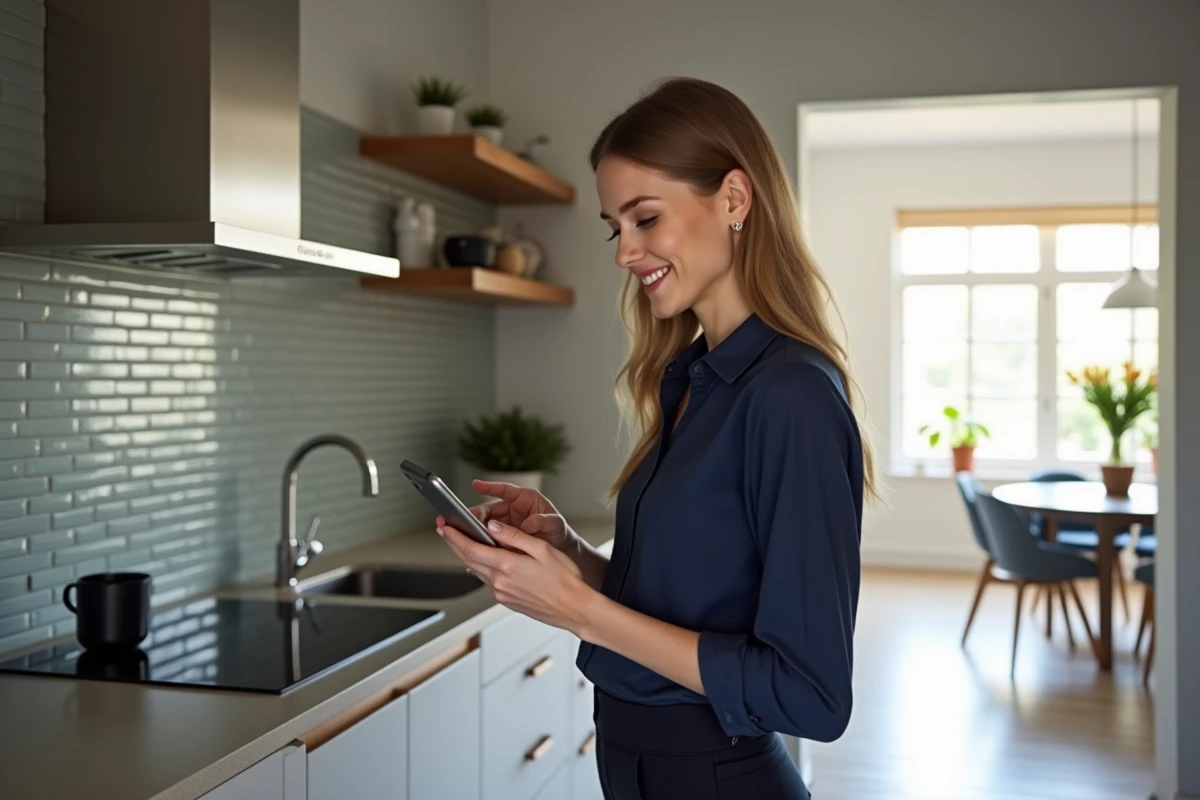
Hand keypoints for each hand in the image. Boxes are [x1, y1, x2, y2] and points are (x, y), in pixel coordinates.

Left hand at [437, 517, 592, 634]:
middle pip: (467, 559)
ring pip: (476, 570)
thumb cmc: (565, 579)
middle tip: (444, 529)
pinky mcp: (506, 600)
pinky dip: (481, 566)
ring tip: (462, 540)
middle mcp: (499, 582)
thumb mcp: (541, 549)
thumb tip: (492, 526)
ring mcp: (501, 593)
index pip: (470, 548)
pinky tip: (486, 559)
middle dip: (454, 543)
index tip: (443, 525)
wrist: (574, 609)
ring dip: (466, 555)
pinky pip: (487, 580)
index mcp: (507, 566)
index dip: (454, 536)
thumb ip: (514, 536)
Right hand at [465, 480, 571, 552]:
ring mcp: (506, 523)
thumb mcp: (555, 523)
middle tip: (469, 521)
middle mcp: (512, 508)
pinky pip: (490, 536)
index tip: (476, 485)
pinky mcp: (503, 536)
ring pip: (487, 523)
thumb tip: (527, 525)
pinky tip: (478, 545)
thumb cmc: (558, 530)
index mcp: (524, 498)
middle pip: (490, 509)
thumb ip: (542, 521)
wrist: (560, 548)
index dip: (490, 487)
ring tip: (470, 534)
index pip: (504, 490)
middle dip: (478, 514)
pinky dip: (484, 540)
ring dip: (478, 529)